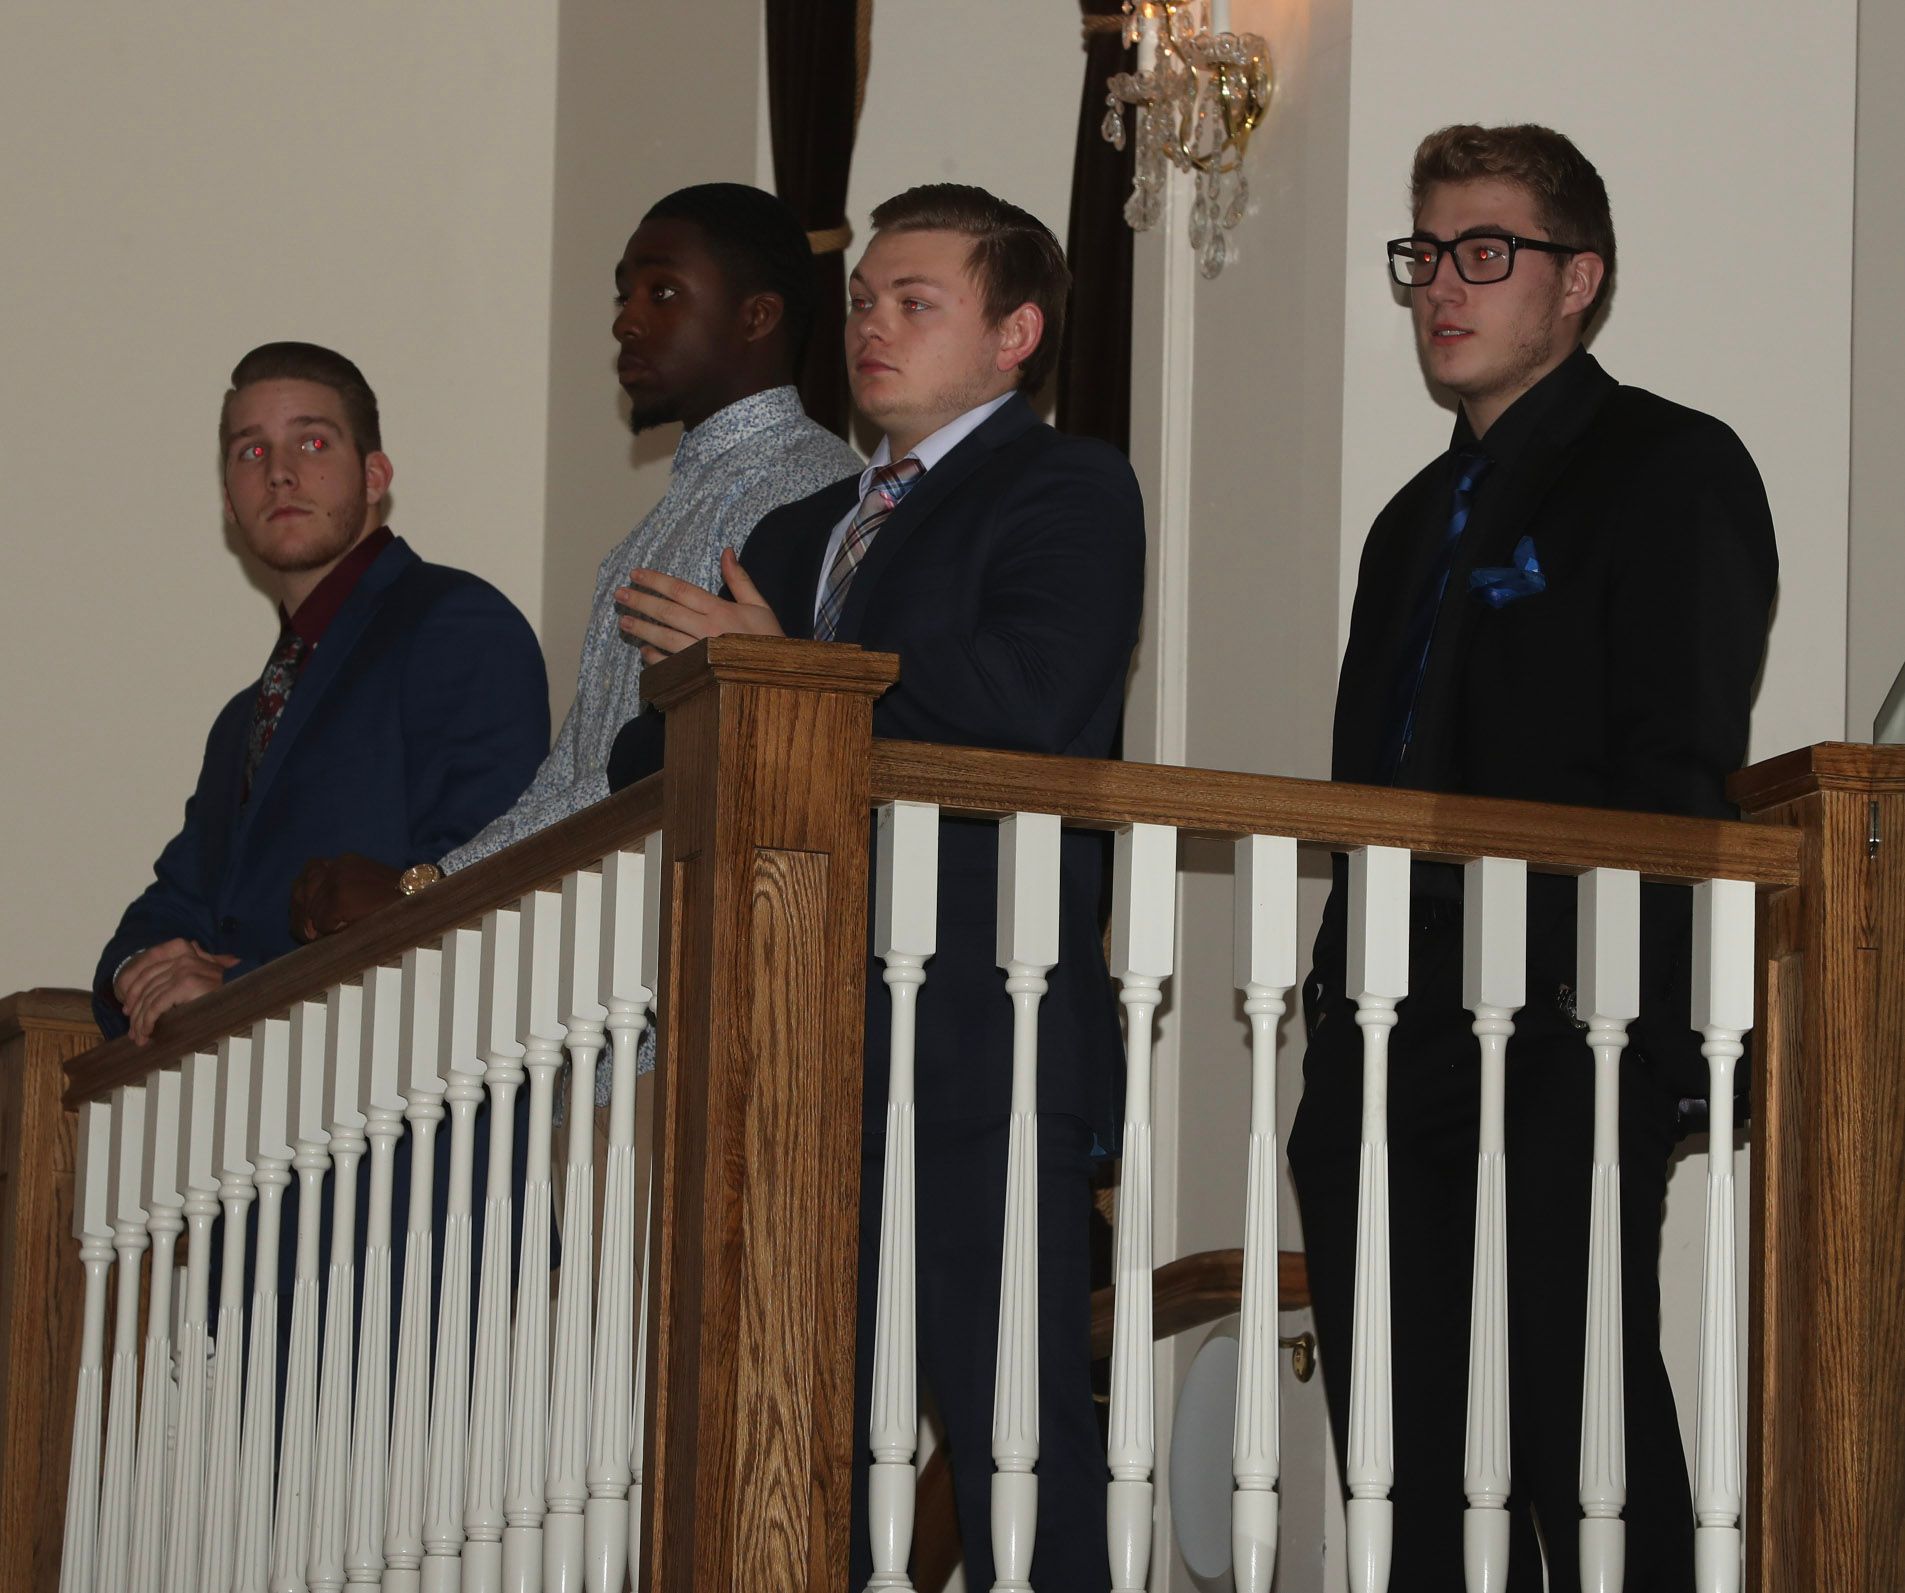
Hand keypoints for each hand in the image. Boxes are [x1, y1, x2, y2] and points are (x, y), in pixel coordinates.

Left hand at [114, 938, 240, 1044]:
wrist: (246, 993)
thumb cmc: (226, 986)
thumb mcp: (208, 968)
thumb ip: (198, 958)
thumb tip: (193, 945)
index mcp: (182, 949)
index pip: (145, 968)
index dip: (132, 990)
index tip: (128, 1008)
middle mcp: (182, 956)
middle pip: (144, 985)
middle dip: (135, 1010)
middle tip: (132, 1029)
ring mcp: (184, 969)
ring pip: (149, 998)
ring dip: (140, 1021)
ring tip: (139, 1037)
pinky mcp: (186, 984)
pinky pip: (157, 1005)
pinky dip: (148, 1021)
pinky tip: (147, 1032)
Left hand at [290, 853, 403, 941]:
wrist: (424, 901)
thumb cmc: (398, 902)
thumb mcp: (367, 887)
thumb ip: (340, 891)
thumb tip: (311, 919)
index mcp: (345, 862)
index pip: (308, 875)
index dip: (303, 899)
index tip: (306, 918)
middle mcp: (338, 866)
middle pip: (301, 891)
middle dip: (301, 915)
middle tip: (308, 935)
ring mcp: (339, 881)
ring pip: (310, 910)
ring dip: (315, 926)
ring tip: (323, 937)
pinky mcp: (341, 898)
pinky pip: (321, 921)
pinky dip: (328, 931)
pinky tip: (342, 933)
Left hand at [613, 548, 782, 663]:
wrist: (779, 678)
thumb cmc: (769, 641)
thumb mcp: (759, 606)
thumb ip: (740, 579)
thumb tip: (726, 551)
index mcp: (721, 610)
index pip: (680, 590)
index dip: (655, 580)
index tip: (636, 573)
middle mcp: (708, 631)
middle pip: (666, 611)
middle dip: (640, 601)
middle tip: (620, 594)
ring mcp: (701, 655)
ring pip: (663, 638)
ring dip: (642, 629)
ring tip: (624, 621)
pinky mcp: (698, 675)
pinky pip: (670, 665)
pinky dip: (655, 659)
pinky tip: (644, 652)